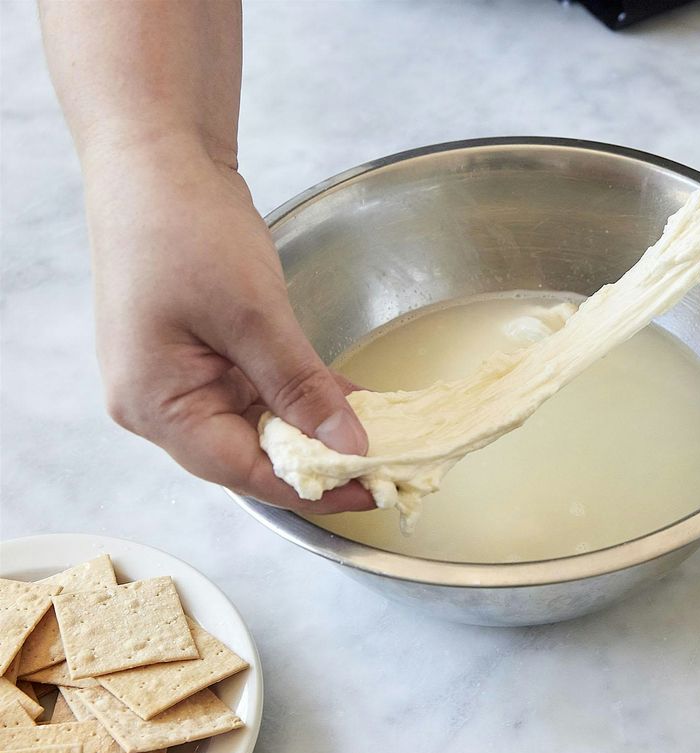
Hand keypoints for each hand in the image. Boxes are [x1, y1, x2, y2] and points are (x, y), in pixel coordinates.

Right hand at [83, 135, 374, 512]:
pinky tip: (353, 403)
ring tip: (382, 438)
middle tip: (389, 465)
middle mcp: (161, 403)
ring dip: (318, 430)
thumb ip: (300, 387)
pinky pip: (261, 391)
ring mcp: (181, 378)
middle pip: (251, 455)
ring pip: (261, 425)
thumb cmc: (183, 227)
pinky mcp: (204, 353)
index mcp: (154, 405)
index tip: (372, 492)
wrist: (157, 156)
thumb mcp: (251, 313)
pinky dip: (305, 397)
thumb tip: (349, 445)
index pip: (243, 473)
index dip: (313, 488)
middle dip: (320, 462)